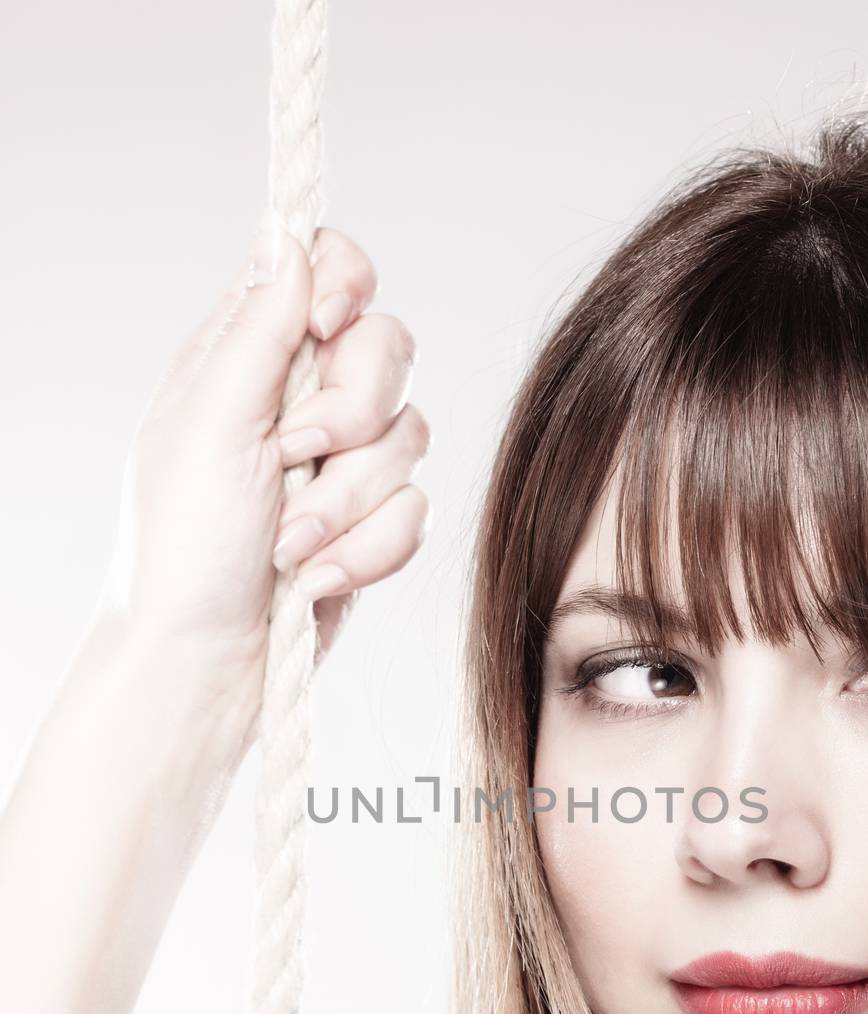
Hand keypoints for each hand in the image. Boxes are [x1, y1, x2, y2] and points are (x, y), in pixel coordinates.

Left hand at [97, 211, 431, 731]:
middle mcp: (302, 399)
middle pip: (388, 348)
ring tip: (288, 543)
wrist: (209, 662)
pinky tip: (312, 578)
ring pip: (410, 438)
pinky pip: (418, 512)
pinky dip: (366, 551)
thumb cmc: (183, 549)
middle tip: (295, 455)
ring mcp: (344, 465)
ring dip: (346, 503)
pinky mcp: (374, 525)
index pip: (328, 267)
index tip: (325, 327)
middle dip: (351, 413)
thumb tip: (287, 232)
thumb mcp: (210, 424)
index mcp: (249, 356)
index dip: (346, 286)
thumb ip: (258, 328)